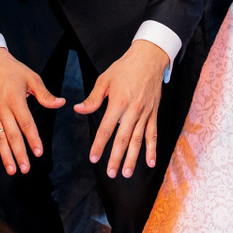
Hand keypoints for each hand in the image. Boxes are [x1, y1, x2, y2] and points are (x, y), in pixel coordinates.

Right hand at [0, 48, 63, 175]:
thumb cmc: (13, 70)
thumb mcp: (32, 78)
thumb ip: (45, 94)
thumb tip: (60, 103)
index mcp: (15, 99)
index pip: (26, 123)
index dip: (32, 138)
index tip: (38, 152)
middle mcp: (2, 108)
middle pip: (12, 135)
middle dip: (19, 153)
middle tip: (26, 168)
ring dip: (5, 155)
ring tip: (12, 170)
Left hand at [75, 39, 167, 177]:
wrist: (149, 59)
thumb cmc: (124, 68)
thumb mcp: (105, 80)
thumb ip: (93, 98)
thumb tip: (78, 110)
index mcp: (118, 102)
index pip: (106, 128)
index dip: (99, 144)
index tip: (93, 158)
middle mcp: (133, 110)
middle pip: (123, 138)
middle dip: (117, 158)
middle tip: (111, 173)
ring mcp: (145, 113)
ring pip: (139, 140)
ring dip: (133, 158)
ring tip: (127, 173)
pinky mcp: (153, 113)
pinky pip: (153, 134)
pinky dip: (152, 149)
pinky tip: (150, 162)